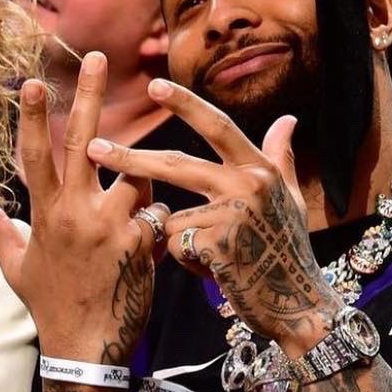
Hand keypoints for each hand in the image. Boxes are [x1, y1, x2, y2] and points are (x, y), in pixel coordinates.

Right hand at [0, 52, 165, 365]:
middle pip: (84, 141)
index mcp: (45, 215)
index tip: (33, 81)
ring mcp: (108, 227)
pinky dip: (158, 220)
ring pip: (135, 176)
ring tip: (136, 209)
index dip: (32, 117)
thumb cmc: (49, 307)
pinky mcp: (138, 245)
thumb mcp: (15, 268)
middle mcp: (75, 213)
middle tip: (100, 56)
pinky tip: (152, 243)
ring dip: (142, 182)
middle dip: (90, 95)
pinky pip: (157, 213)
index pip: (34, 156)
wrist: (85, 349)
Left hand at [85, 80, 341, 357]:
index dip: (184, 104)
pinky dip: (187, 263)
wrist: (298, 305)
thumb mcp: (289, 199)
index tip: (153, 86)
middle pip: (175, 164)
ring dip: (182, 242)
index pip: (216, 126)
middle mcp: (246, 185)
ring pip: (171, 219)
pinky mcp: (216, 247)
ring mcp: (230, 216)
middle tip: (93, 149)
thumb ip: (280, 158)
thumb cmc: (290, 252)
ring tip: (216, 258)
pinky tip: (217, 272)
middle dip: (130, 158)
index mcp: (258, 168)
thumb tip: (288, 119)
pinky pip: (175, 248)